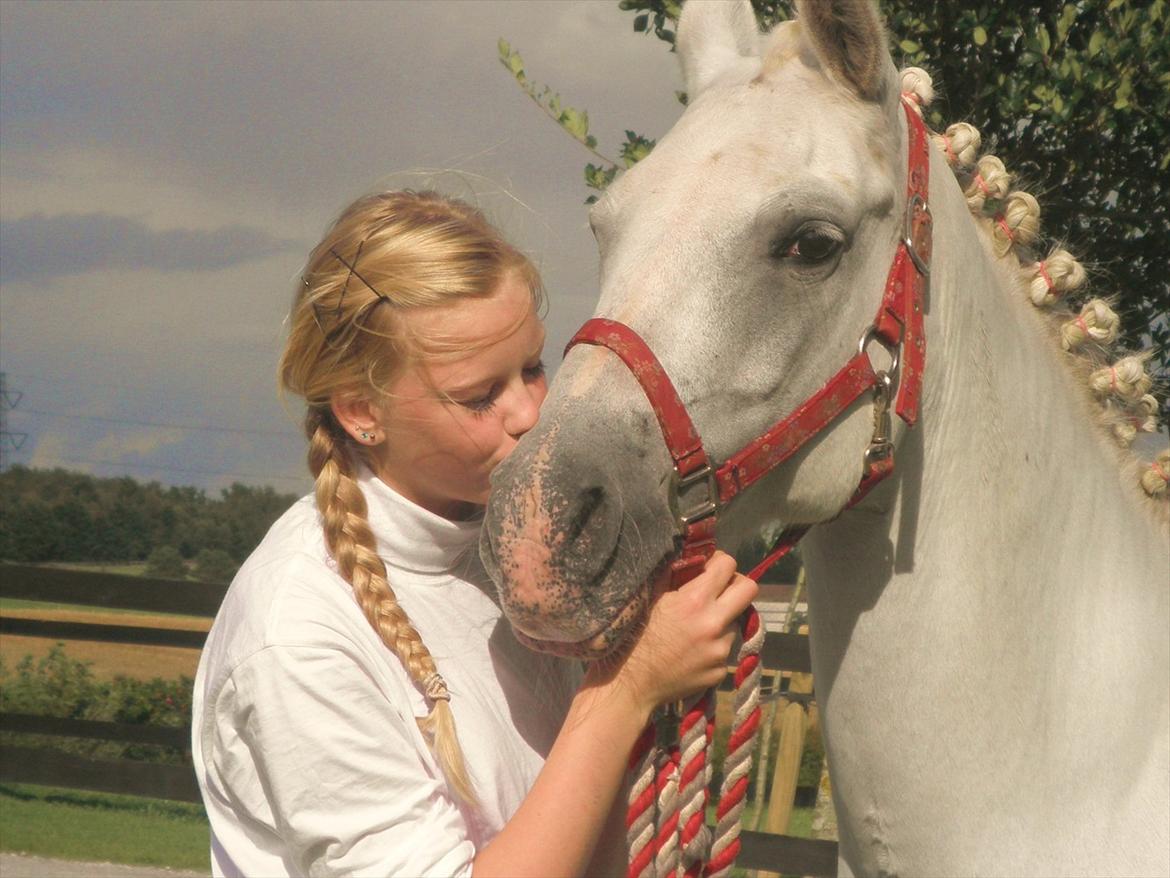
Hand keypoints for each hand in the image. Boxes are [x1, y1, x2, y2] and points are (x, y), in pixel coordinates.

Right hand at [585, 551, 758, 717]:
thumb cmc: (632, 637)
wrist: (629, 686)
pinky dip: (713, 646)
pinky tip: (691, 651)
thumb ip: (674, 575)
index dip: (718, 562)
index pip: (728, 565)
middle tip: (719, 590)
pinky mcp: (720, 672)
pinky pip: (725, 650)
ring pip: (735, 622)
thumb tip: (691, 557)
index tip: (709, 568)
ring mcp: (720, 651)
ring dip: (722, 620)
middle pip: (750, 589)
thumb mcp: (649, 598)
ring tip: (696, 628)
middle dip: (736, 584)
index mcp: (695, 600)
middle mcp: (714, 624)